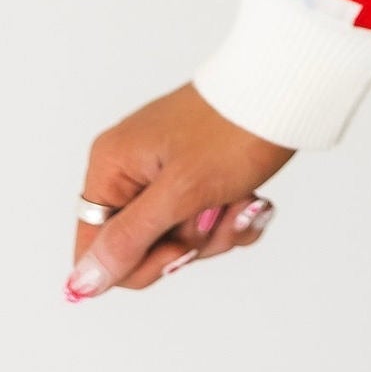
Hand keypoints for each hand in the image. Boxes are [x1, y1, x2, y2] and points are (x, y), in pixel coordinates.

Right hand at [68, 84, 293, 299]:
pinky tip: (254, 199)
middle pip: (143, 247)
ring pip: (181, 238)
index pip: (96, 249)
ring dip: (219, 229)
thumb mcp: (179, 193)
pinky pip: (206, 221)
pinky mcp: (199, 173)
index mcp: (113, 165)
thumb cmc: (234, 130)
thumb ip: (128, 240)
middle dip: (191, 242)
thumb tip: (80, 282)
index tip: (180, 250)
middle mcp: (132, 168)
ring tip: (244, 200)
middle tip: (217, 213)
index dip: (139, 264)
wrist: (290, 89)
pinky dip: (233, 217)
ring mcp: (167, 170)